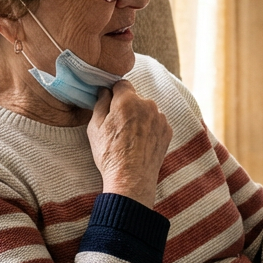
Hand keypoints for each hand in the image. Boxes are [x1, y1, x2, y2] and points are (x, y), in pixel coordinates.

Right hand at [89, 80, 171, 208]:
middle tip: (118, 126)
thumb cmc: (110, 154)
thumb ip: (100, 104)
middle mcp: (148, 104)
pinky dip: (149, 128)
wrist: (131, 179)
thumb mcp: (95, 127)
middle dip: (127, 107)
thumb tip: (104, 91)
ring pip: (147, 110)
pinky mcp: (168, 131)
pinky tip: (140, 143)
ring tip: (130, 138)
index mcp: (128, 100)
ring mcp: (160, 118)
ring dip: (140, 117)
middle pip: (135, 98)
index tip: (110, 104)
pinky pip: (156, 122)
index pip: (122, 84)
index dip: (114, 93)